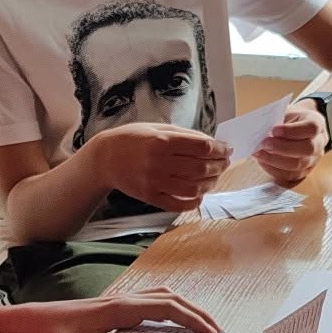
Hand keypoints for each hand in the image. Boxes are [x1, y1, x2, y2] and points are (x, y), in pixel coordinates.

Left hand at [16, 290, 220, 332]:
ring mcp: (119, 301)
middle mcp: (123, 300)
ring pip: (162, 297)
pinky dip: (169, 310)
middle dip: (198, 314)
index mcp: (120, 309)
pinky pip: (150, 303)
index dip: (193, 320)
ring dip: (185, 309)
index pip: (167, 308)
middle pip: (171, 298)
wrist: (29, 321)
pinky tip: (171, 326)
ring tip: (201, 328)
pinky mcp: (113, 307)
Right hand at [93, 125, 230, 211]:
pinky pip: (178, 204)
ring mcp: (154, 182)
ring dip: (211, 184)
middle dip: (220, 166)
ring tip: (215, 178)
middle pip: (202, 168)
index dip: (220, 149)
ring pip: (194, 188)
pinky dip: (193, 202)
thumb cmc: (132, 139)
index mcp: (162, 141)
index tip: (228, 149)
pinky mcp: (150, 197)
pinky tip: (199, 194)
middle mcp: (159, 162)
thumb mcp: (157, 128)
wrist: (104, 158)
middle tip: (225, 163)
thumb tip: (211, 143)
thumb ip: (184, 135)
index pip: (202, 148)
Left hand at [253, 101, 327, 185]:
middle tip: (264, 143)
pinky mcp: (303, 172)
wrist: (296, 128)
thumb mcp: (285, 113)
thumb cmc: (289, 120)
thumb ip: (276, 120)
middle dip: (283, 148)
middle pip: (307, 149)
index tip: (274, 130)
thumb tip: (260, 131)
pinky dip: (273, 169)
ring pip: (298, 165)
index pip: (311, 128)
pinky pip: (289, 175)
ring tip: (259, 153)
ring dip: (275, 160)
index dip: (292, 131)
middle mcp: (319, 143)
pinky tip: (262, 161)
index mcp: (317, 123)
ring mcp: (313, 160)